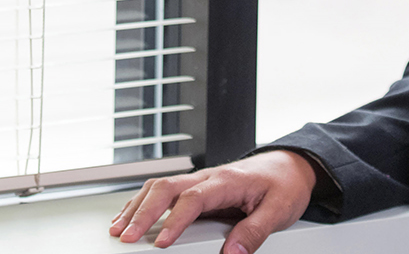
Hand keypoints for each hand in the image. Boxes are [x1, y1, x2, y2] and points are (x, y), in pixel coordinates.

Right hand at [108, 149, 317, 252]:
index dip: (174, 221)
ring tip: (118, 228)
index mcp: (227, 181)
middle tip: (125, 237)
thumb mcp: (279, 211)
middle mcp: (209, 177)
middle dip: (142, 212)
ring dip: (136, 206)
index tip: (161, 242)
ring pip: (160, 186)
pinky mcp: (198, 187)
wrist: (290, 166)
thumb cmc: (284, 185)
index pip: (193, 199)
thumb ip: (254, 232)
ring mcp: (201, 180)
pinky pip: (164, 190)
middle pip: (166, 188)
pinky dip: (143, 202)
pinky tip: (130, 215)